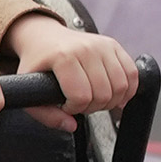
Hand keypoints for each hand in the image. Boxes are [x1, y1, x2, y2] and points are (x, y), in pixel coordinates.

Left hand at [3, 14, 139, 132]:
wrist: (43, 36)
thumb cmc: (37, 62)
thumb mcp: (28, 89)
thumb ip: (46, 115)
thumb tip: (71, 126)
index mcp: (63, 57)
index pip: (81, 96)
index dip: (75, 108)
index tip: (66, 104)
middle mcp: (85, 48)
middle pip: (104, 94)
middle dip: (93, 107)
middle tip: (80, 103)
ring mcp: (102, 45)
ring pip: (122, 86)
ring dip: (111, 101)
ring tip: (95, 98)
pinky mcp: (113, 45)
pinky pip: (132, 73)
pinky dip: (128, 89)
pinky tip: (113, 93)